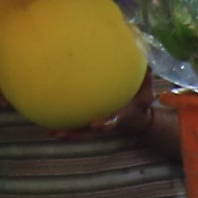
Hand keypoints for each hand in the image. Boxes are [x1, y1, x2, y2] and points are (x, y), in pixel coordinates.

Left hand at [50, 86, 165, 144]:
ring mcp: (97, 125)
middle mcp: (105, 124)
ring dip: (67, 133)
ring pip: (80, 132)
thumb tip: (147, 64)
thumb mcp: (147, 94)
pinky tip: (49, 129)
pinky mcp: (91, 124)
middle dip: (77, 133)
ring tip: (52, 133)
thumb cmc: (141, 105)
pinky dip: (65, 128)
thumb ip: (146, 79)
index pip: (110, 122)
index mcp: (118, 117)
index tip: (95, 124)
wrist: (138, 120)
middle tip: (61, 133)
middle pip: (89, 132)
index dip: (103, 124)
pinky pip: (77, 127)